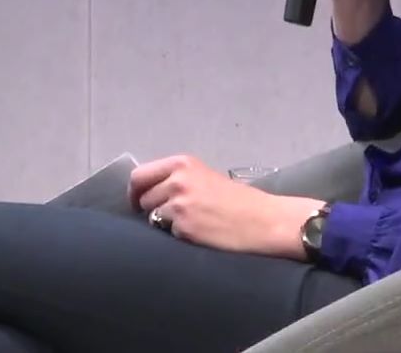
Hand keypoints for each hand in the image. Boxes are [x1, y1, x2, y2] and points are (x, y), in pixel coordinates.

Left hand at [129, 154, 320, 259]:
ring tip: (190, 224)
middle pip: (142, 198)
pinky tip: (199, 234)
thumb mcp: (205, 177)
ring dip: (165, 223)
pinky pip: (168, 234)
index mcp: (182, 163)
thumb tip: (150, 191)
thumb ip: (177, 179)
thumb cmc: (239, 200)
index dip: (135, 192)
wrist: (265, 221)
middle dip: (149, 209)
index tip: (138, 202)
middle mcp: (177, 180)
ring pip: (152, 217)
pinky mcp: (184, 228)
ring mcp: (179, 205)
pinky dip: (179, 236)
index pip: (140, 175)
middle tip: (166, 217)